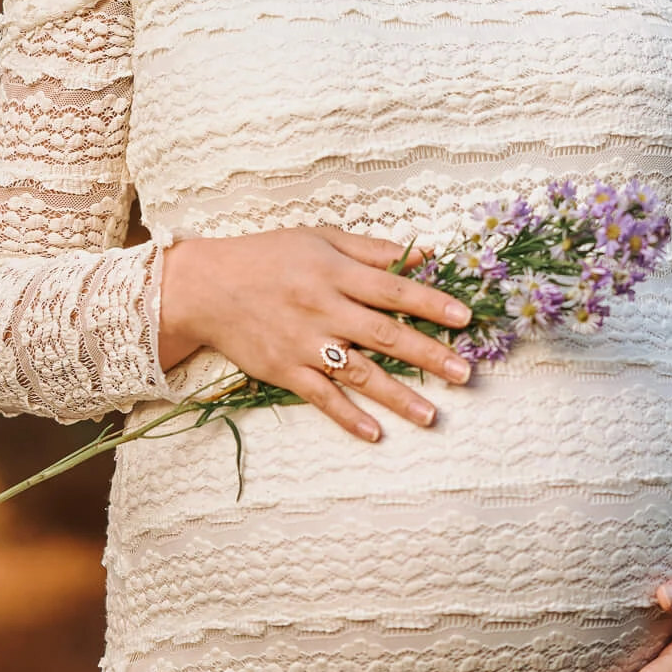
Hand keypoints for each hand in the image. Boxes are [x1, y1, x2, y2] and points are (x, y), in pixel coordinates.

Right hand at [158, 226, 472, 441]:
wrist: (206, 287)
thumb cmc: (267, 257)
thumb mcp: (319, 239)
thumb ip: (370, 249)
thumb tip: (420, 253)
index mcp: (335, 274)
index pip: (394, 290)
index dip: (431, 303)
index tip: (465, 318)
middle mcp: (324, 310)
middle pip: (385, 335)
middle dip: (429, 355)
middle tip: (464, 373)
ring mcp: (305, 344)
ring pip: (359, 373)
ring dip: (397, 396)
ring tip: (432, 415)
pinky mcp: (285, 371)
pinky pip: (321, 397)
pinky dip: (347, 417)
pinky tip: (375, 433)